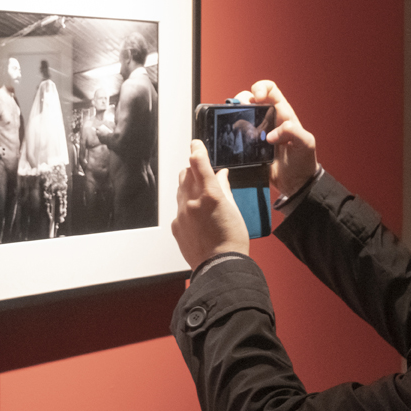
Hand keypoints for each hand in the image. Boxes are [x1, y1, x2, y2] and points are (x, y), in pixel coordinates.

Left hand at [171, 140, 249, 269]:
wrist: (220, 266)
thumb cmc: (233, 239)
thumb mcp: (234, 209)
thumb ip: (224, 188)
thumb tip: (221, 174)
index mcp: (210, 194)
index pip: (199, 162)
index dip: (197, 149)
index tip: (195, 144)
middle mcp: (192, 201)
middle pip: (186, 173)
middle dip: (194, 170)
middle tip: (203, 174)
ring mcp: (182, 214)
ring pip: (180, 189)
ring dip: (189, 186)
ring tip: (202, 197)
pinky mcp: (176, 226)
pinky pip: (179, 209)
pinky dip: (187, 207)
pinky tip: (198, 218)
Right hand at [235, 81, 316, 196]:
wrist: (296, 184)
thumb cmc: (304, 162)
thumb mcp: (305, 144)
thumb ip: (293, 132)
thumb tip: (270, 135)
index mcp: (282, 113)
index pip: (270, 89)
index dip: (261, 88)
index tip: (257, 98)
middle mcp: (268, 119)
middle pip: (249, 98)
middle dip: (241, 100)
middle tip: (240, 112)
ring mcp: (257, 132)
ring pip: (240, 114)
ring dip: (234, 116)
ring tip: (235, 126)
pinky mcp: (249, 146)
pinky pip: (237, 134)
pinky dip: (231, 132)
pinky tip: (232, 138)